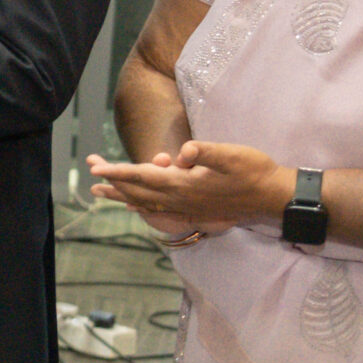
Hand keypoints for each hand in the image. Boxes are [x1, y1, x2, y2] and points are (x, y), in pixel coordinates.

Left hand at [85, 142, 292, 232]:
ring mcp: (186, 207)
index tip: (95, 167)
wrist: (272, 197)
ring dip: (121, 193)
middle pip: (137, 190)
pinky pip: (157, 209)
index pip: (143, 176)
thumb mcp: (232, 155)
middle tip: (90, 167)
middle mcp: (180, 199)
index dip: (118, 171)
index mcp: (185, 185)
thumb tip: (184, 152)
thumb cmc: (254, 171)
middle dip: (112, 180)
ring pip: (144, 201)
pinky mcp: (192, 209)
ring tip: (99, 188)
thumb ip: (205, 152)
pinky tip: (133, 204)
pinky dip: (140, 204)